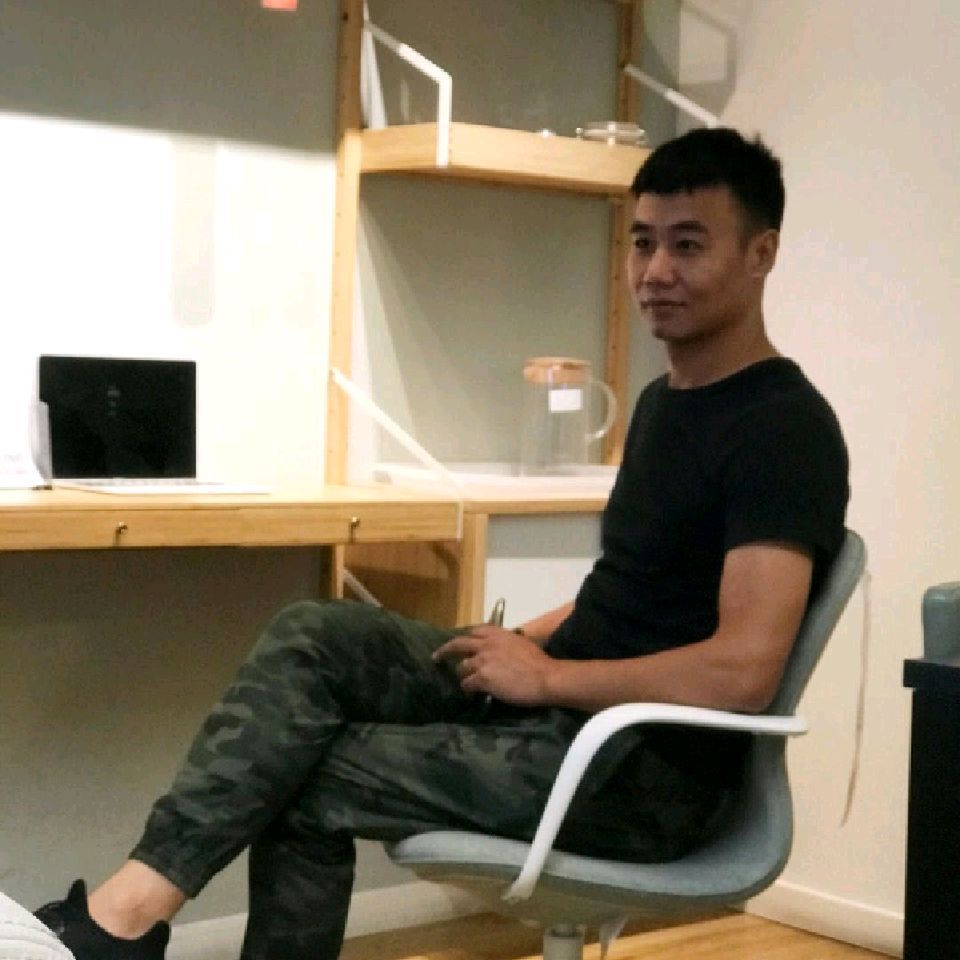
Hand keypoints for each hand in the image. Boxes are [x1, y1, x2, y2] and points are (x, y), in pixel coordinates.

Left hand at [433, 625, 556, 706]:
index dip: (466, 638)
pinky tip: (472, 694)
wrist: (545, 677)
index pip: (474, 631)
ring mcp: (482, 660)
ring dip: (463, 675)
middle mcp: (486, 644)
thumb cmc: (539, 662)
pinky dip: (468, 689)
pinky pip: (467, 684)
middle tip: (437, 657)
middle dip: (445, 651)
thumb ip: (506, 644)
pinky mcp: (482, 678)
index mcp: (498, 634)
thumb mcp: (521, 644)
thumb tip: (501, 652)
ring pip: (462, 667)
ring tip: (467, 683)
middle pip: (458, 644)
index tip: (460, 642)